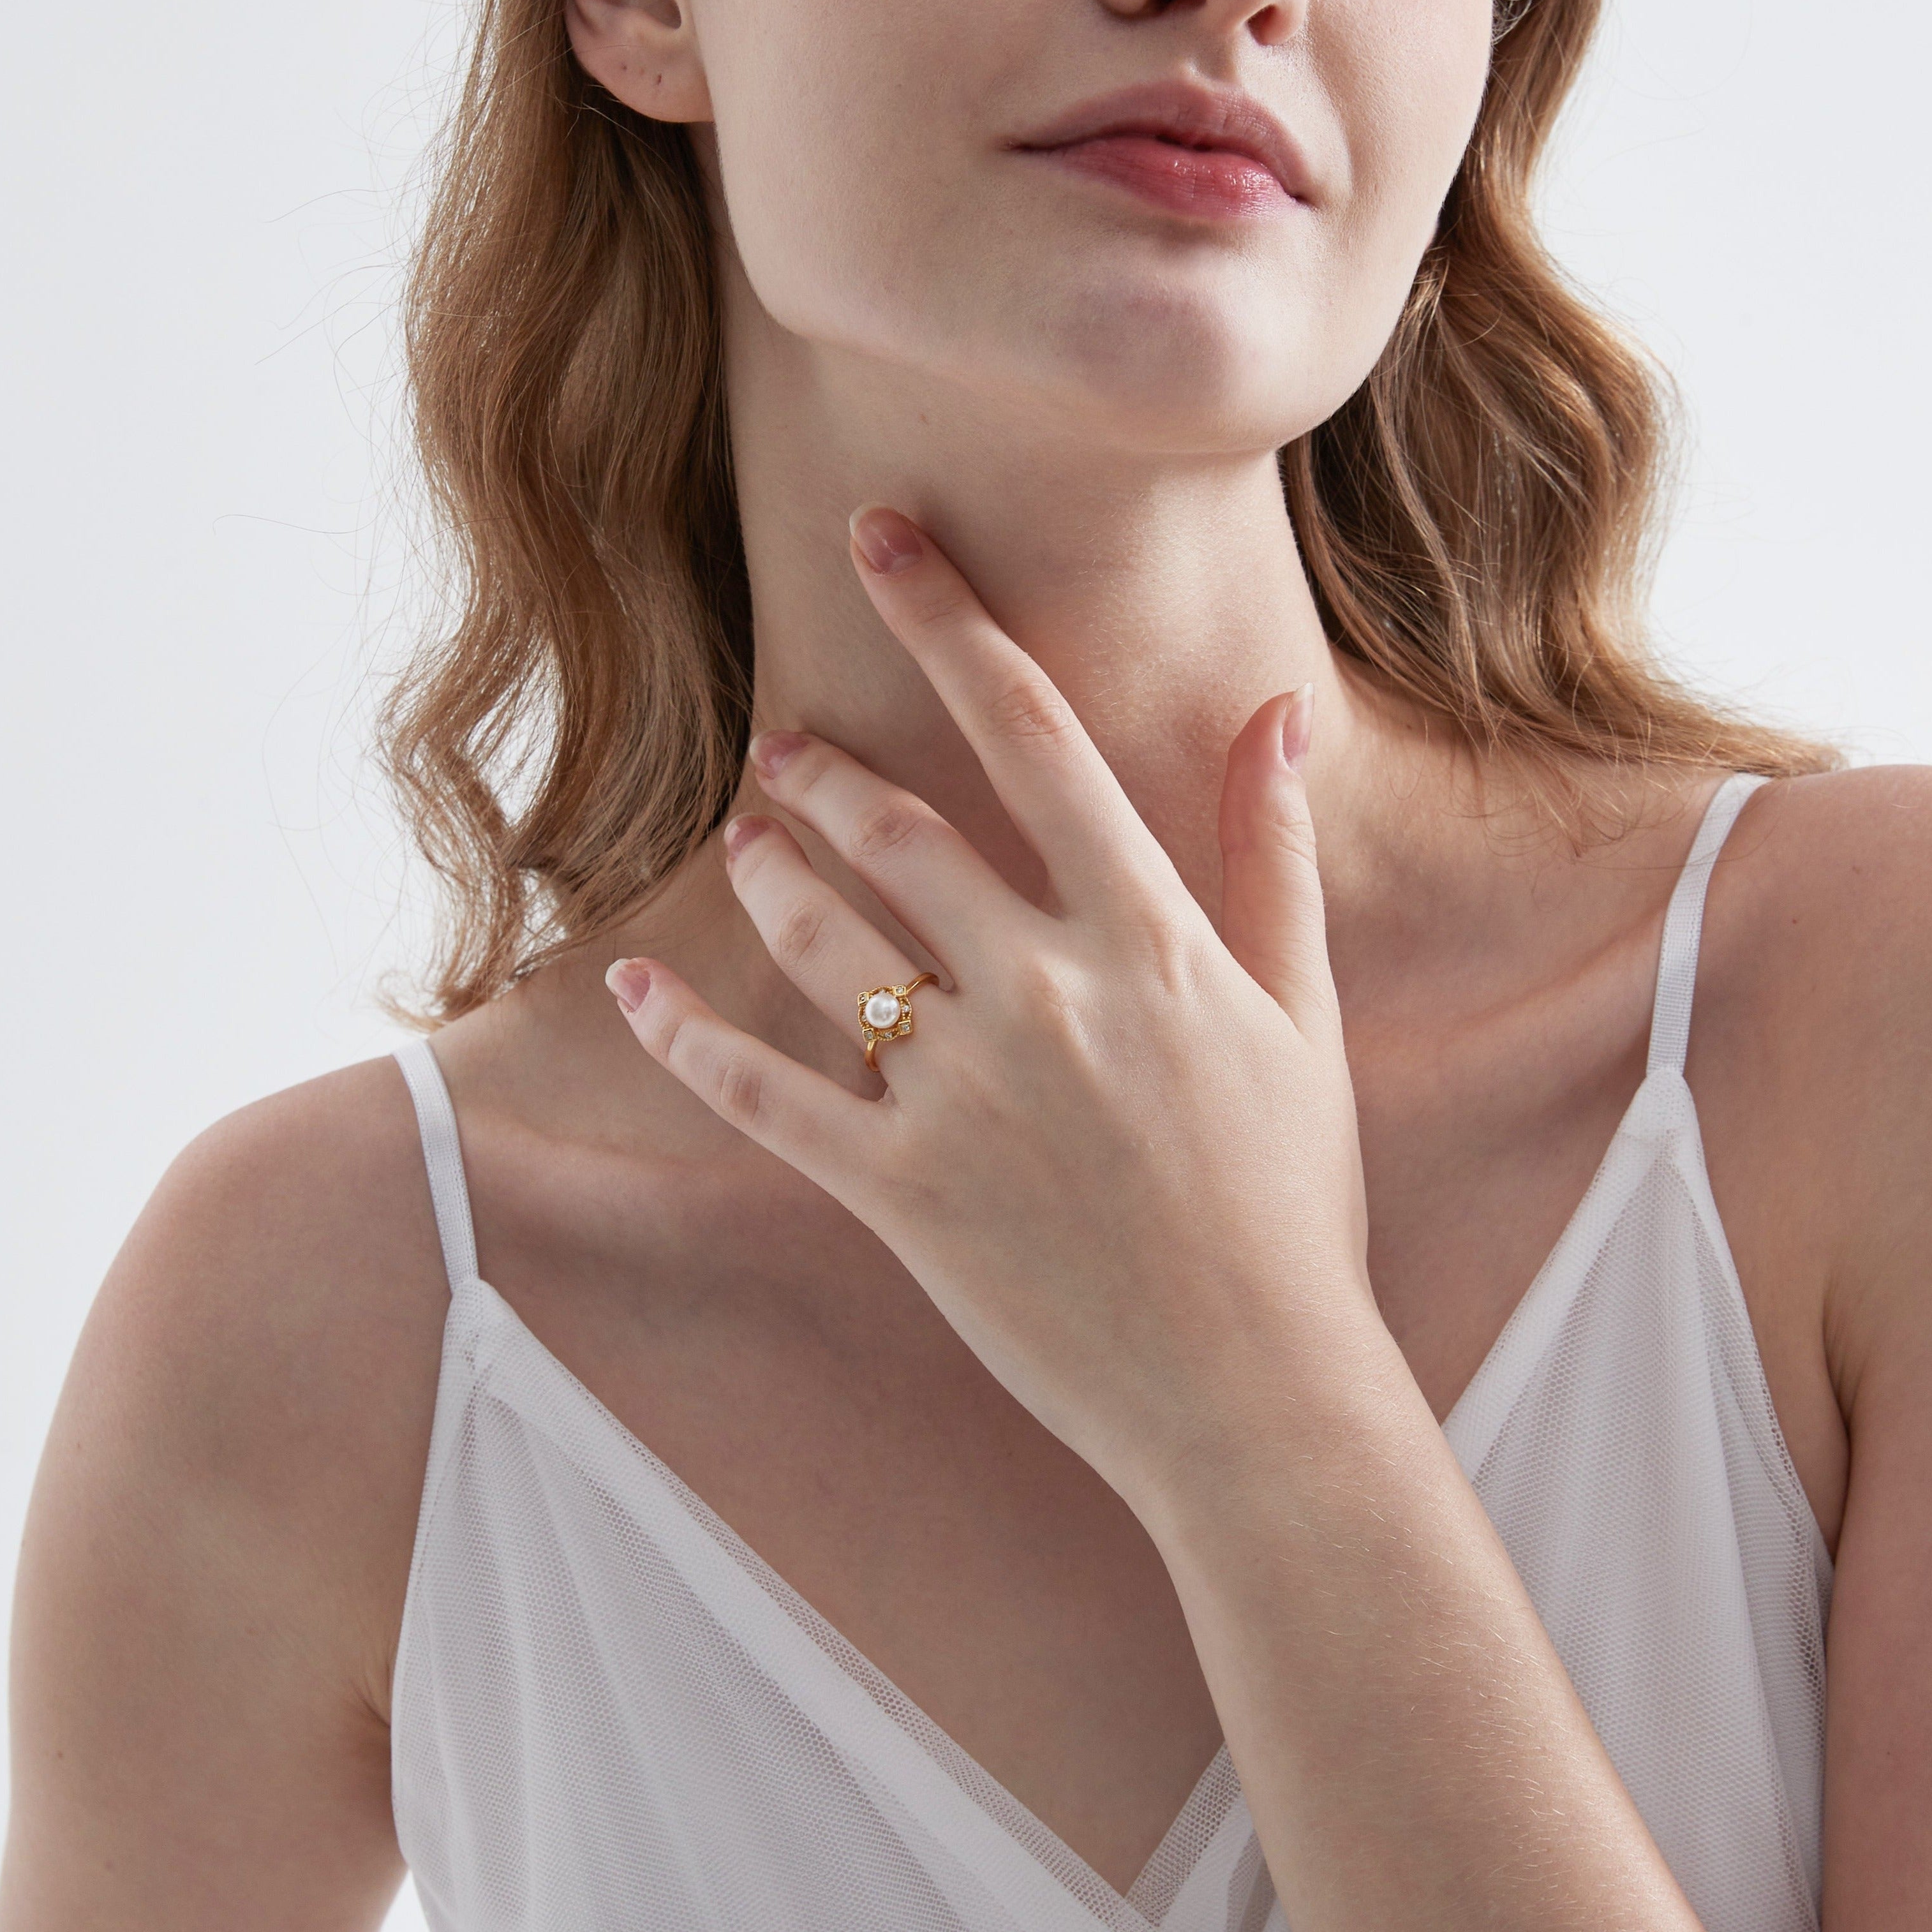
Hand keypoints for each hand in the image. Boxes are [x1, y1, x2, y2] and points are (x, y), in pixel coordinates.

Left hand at [606, 507, 1376, 1517]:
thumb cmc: (1289, 1202)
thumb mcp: (1303, 1015)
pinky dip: (683, 1040)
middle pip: (899, 829)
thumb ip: (1273, 856)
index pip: (1032, 735)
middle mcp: (1047, 993)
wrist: (1257, 1396)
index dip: (948, 619)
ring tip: (745, 844)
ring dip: (767, 874)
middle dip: (826, 769)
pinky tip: (629, 991)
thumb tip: (1276, 712)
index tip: (881, 536)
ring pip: (824, 942)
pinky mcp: (899, 1193)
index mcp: (1148, 938)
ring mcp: (964, 1094)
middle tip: (784, 749)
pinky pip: (762, 1098)